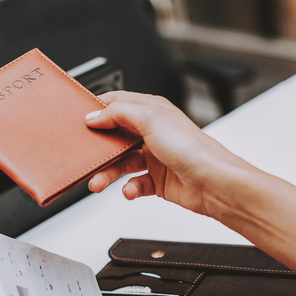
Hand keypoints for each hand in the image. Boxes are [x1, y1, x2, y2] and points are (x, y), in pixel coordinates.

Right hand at [85, 91, 250, 216]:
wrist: (214, 183)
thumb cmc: (193, 148)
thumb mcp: (150, 119)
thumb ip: (118, 113)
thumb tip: (95, 115)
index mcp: (153, 111)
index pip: (119, 104)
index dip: (99, 110)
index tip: (81, 120)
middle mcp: (154, 132)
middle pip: (116, 137)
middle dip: (100, 150)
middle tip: (87, 159)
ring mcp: (156, 157)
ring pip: (122, 164)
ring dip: (108, 174)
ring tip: (99, 183)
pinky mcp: (159, 180)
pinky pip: (135, 184)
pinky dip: (129, 189)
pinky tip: (130, 191)